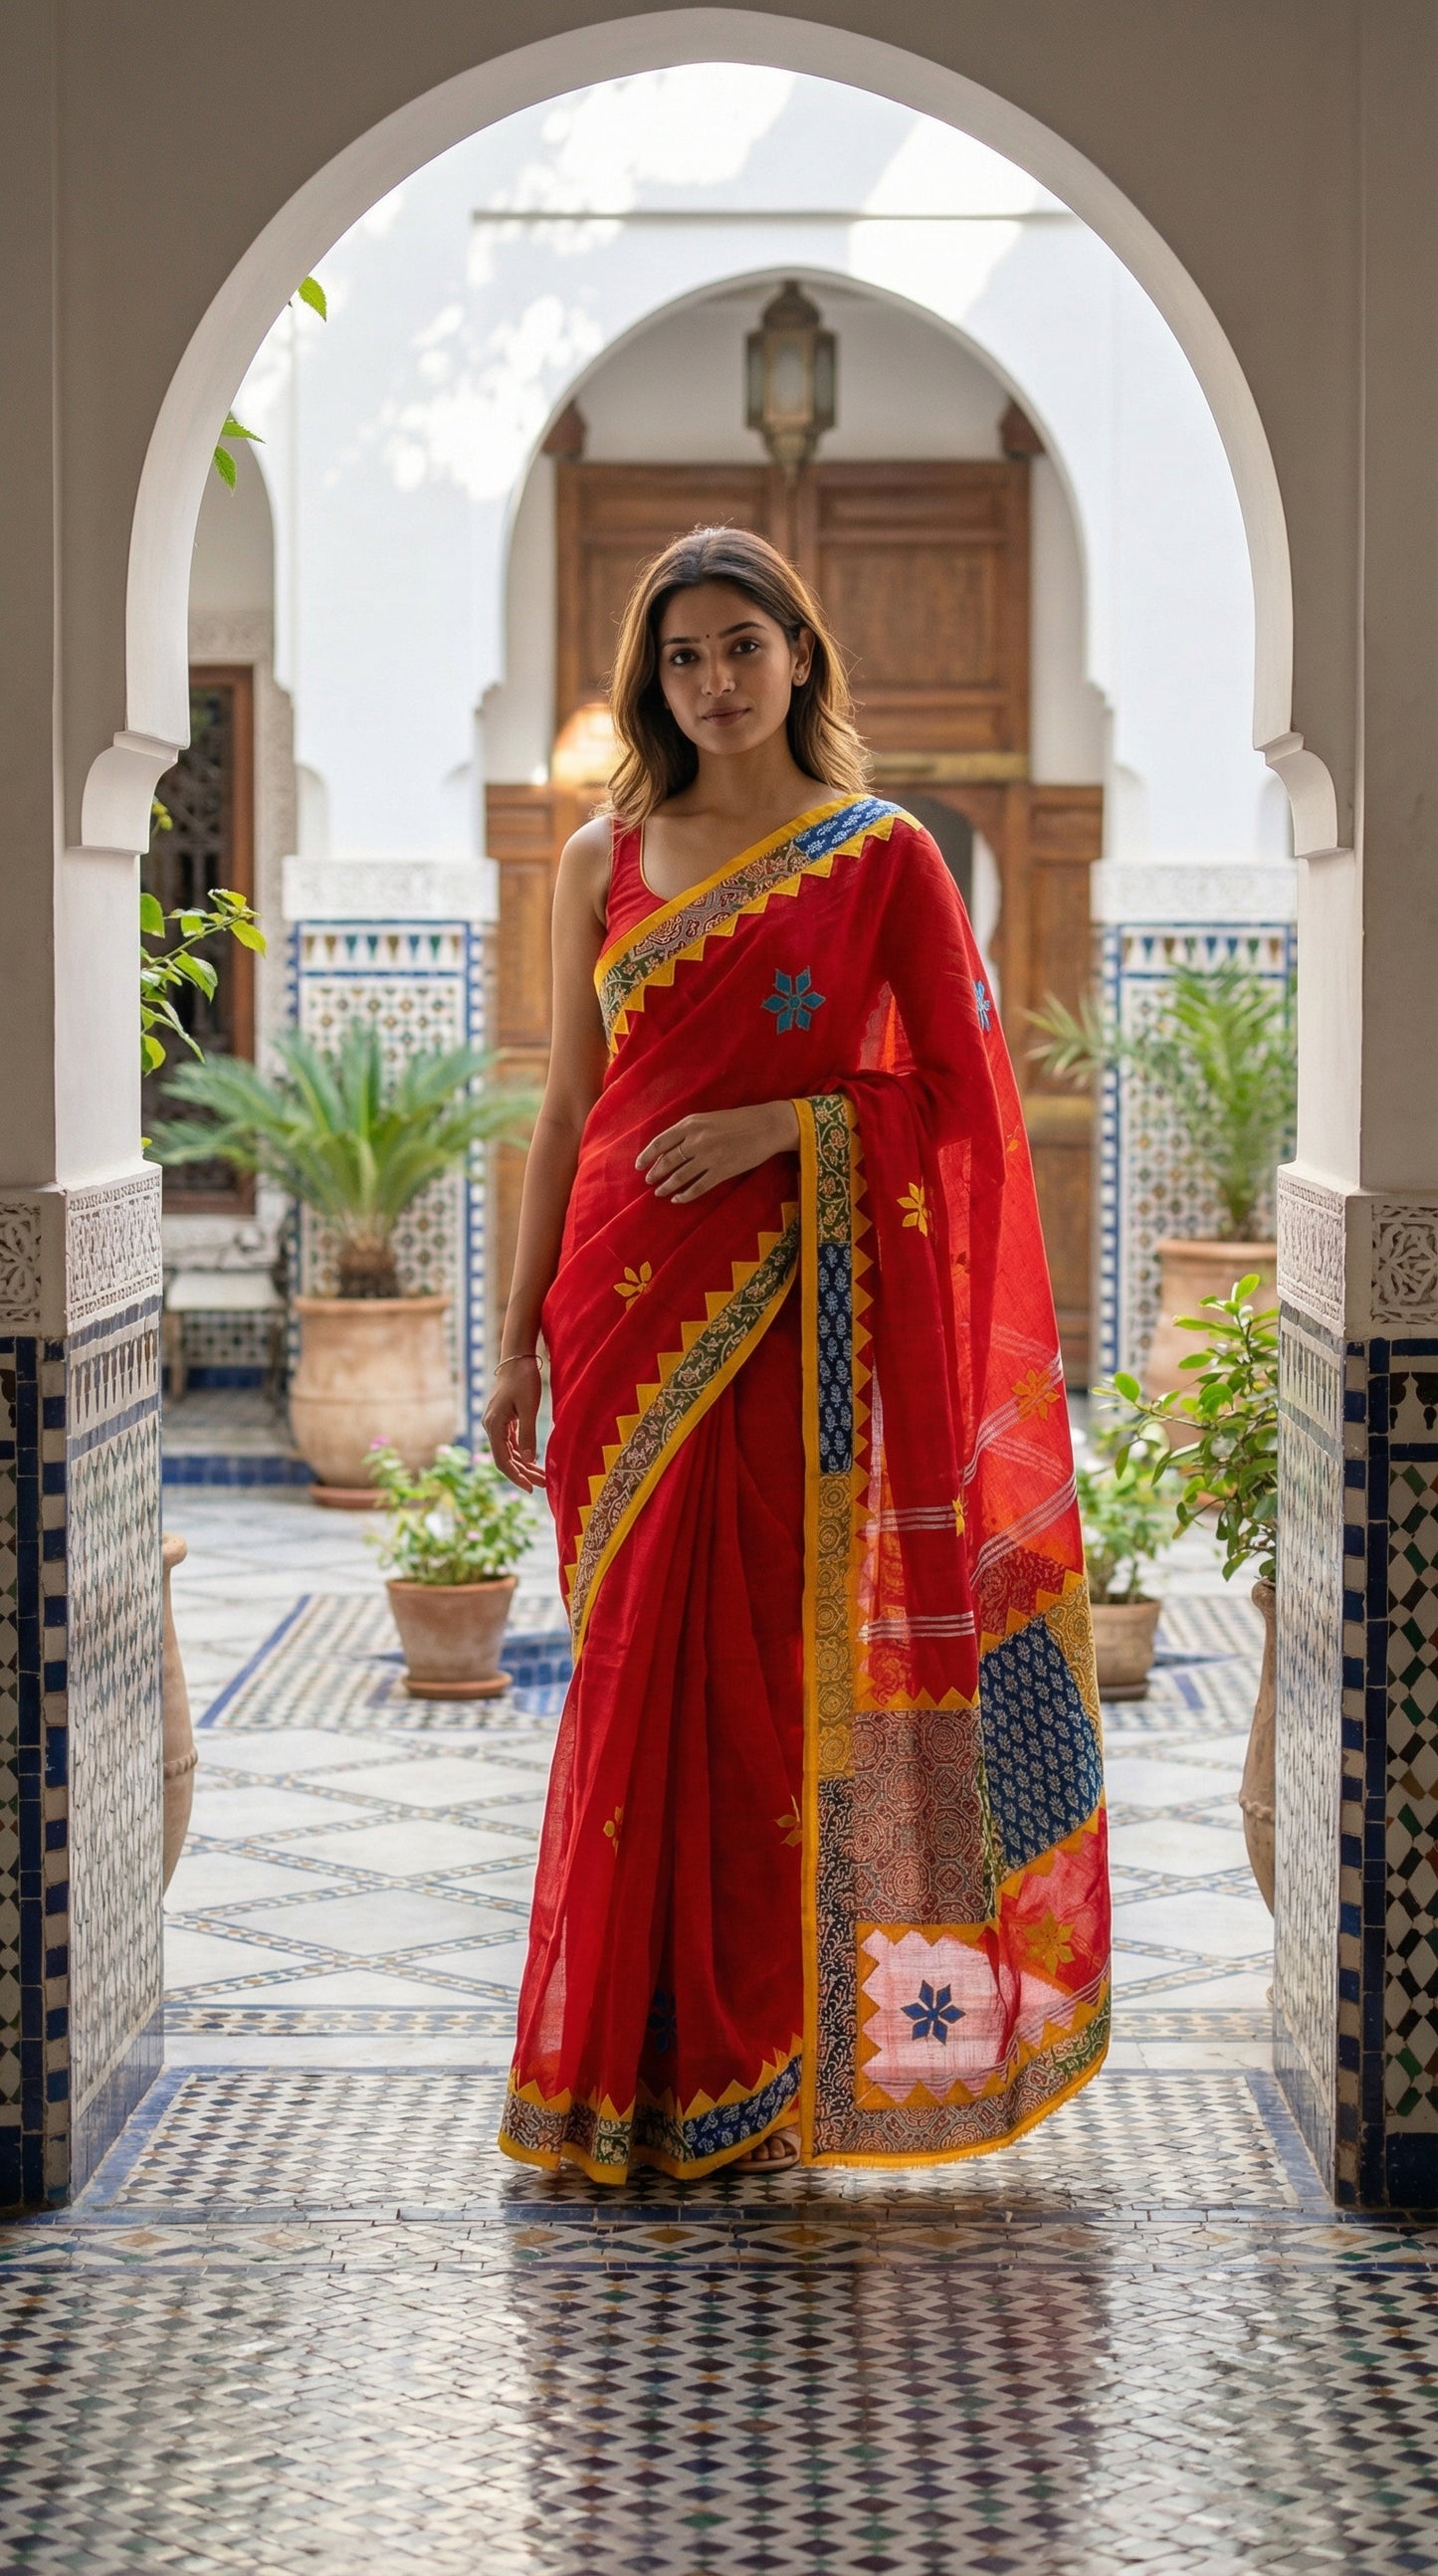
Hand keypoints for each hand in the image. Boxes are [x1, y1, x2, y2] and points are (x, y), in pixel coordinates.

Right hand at [483, 1358, 544, 1491]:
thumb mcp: (528, 1408)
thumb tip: (528, 1461)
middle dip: (524, 1473)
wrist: (518, 1358)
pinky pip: (512, 1443)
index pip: (502, 1460)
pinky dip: (522, 1453)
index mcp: (494, 1426)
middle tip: (543, 1486)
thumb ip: (528, 1435)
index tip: (530, 1488)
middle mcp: (492, 1427)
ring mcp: (497, 1424)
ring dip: (524, 1465)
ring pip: (510, 1452)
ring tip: (542, 1477)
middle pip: (506, 1459)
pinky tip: (534, 1461)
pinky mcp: (505, 1420)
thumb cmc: (523, 1380)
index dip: (515, 1476)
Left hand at [637, 1100, 799, 1202]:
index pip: (660, 1142)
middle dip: (655, 1174)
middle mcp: (696, 1140)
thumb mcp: (708, 1119)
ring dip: (666, 1186)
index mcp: (690, 1124)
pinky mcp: (722, 1171)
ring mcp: (708, 1157)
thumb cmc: (738, 1120)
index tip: (639, 1166)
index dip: (646, 1156)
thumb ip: (689, 1131)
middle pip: (667, 1162)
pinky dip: (685, 1195)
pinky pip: (697, 1187)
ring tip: (659, 1192)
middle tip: (649, 1181)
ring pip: (679, 1177)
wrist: (767, 1126)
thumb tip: (670, 1149)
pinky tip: (678, 1199)